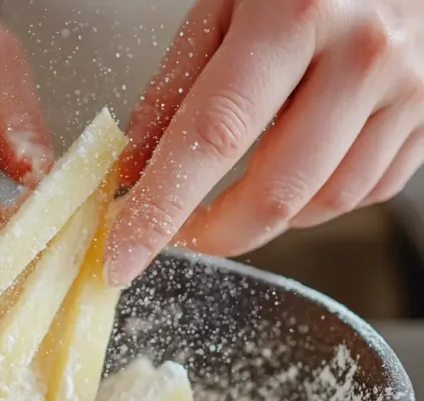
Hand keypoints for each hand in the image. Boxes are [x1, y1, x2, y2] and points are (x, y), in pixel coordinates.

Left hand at [107, 0, 423, 285]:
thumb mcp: (225, 0)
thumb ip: (176, 84)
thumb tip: (132, 168)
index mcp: (294, 14)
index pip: (212, 136)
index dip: (161, 209)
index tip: (123, 257)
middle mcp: (361, 54)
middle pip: (275, 191)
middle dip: (213, 234)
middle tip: (177, 235)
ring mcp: (408, 88)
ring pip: (324, 202)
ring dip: (264, 220)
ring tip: (232, 198)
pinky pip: (368, 190)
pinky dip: (316, 202)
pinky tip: (292, 174)